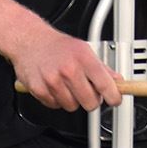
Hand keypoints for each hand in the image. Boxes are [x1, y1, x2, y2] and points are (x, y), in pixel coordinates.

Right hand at [7, 20, 121, 111]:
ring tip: (67, 85)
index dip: (113, 96)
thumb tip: (117, 81)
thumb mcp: (83, 49)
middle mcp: (69, 70)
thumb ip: (101, 68)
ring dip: (72, 100)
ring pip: (73, 106)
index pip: (105, 85)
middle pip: (90, 102)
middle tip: (87, 91)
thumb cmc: (57, 46)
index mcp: (83, 58)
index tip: (115, 100)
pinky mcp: (40, 90)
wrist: (29, 41)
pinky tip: (55, 86)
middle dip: (91, 100)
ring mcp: (53, 81)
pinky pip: (55, 106)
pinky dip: (56, 100)